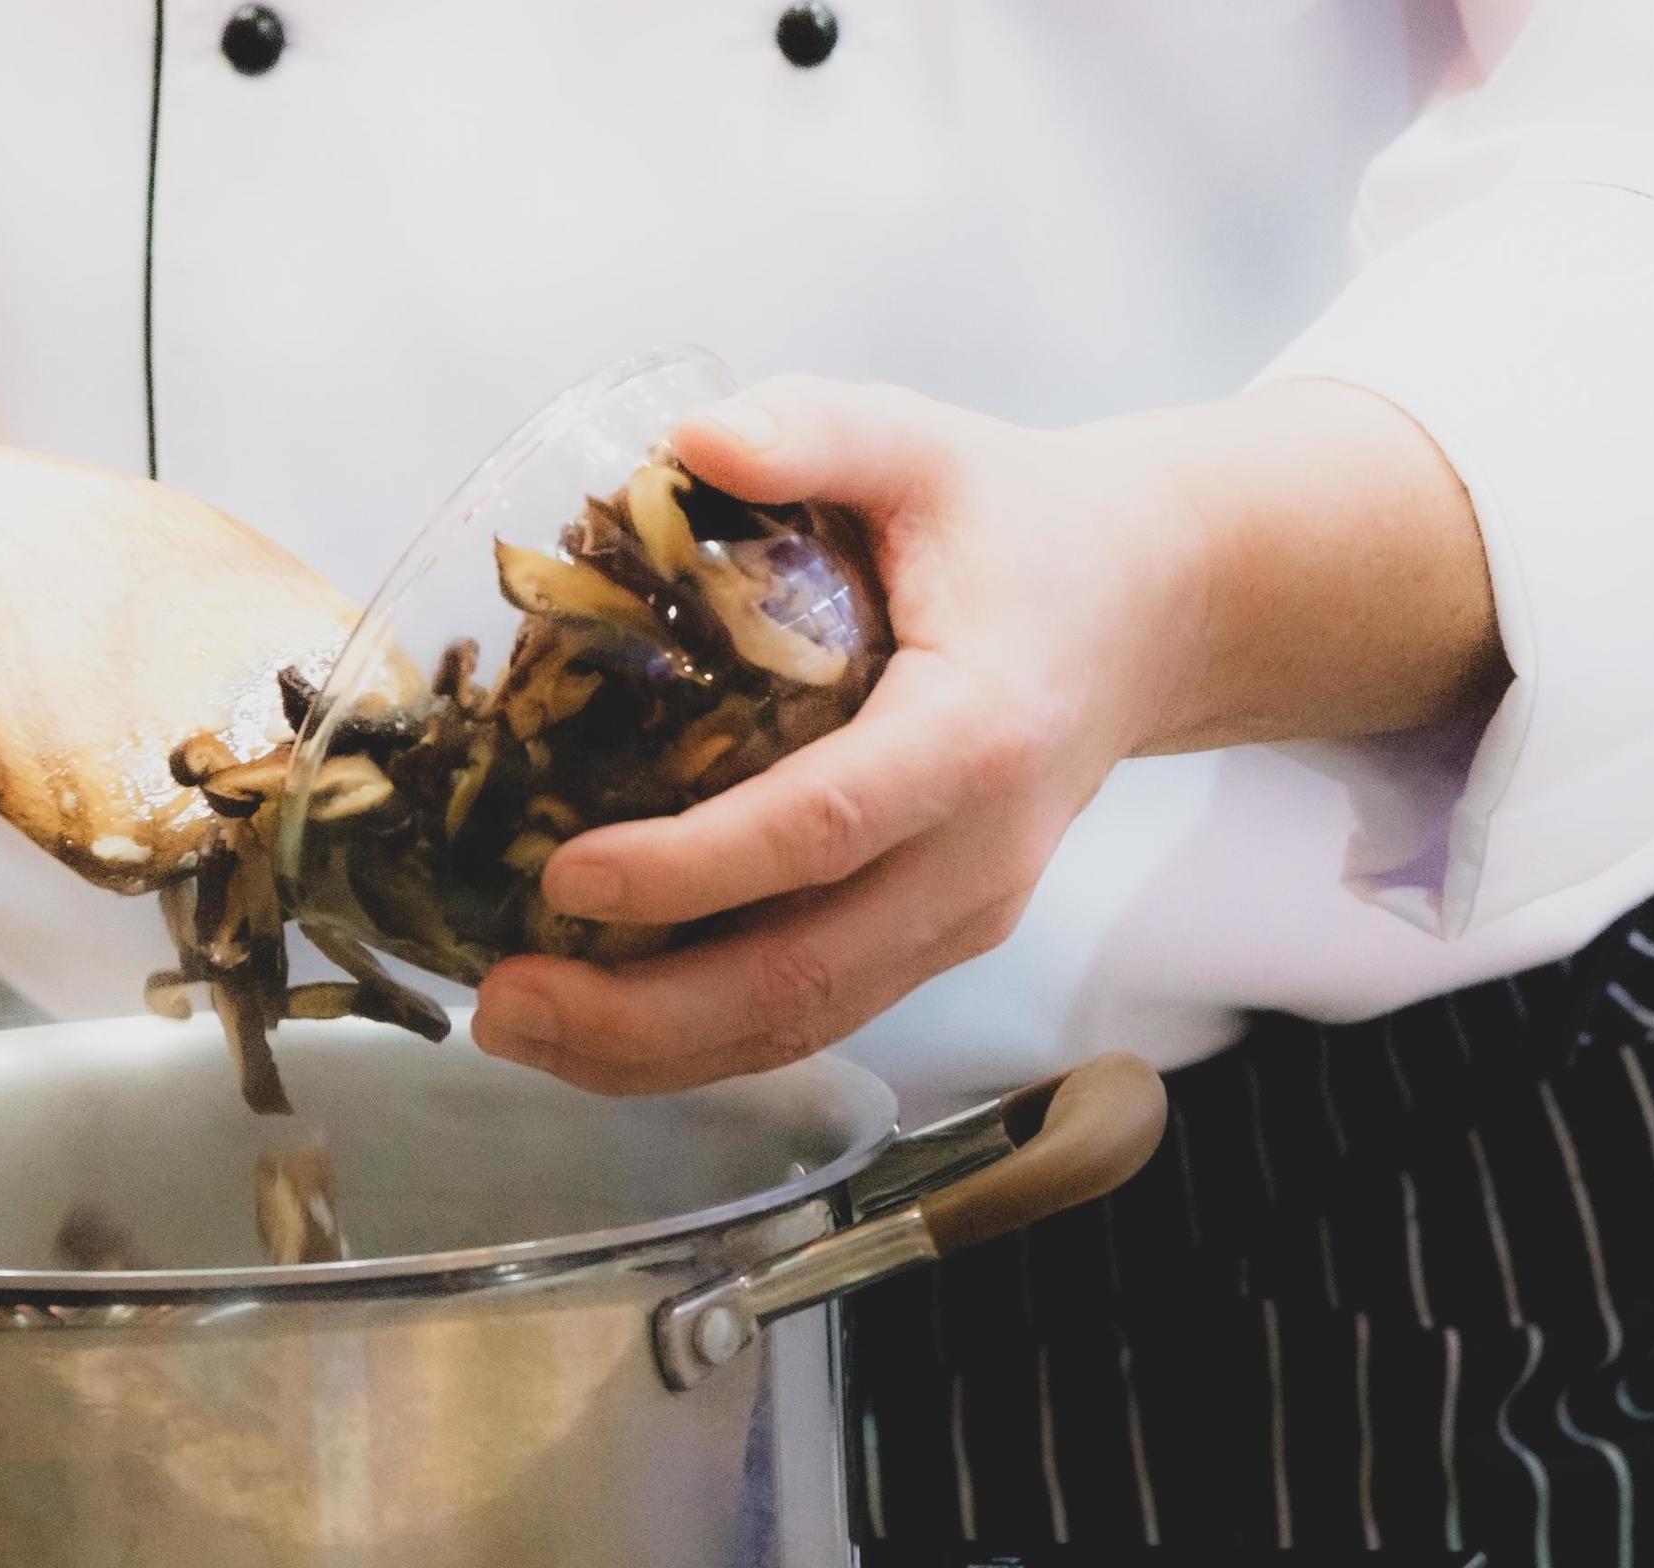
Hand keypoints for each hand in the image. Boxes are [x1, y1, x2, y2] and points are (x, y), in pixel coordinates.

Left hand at [470, 374, 1499, 1093]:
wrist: (1149, 608)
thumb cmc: (1016, 524)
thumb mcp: (924, 445)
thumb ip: (815, 430)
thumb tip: (694, 439)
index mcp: (979, 730)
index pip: (828, 824)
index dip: (695, 868)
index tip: (568, 877)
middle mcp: (981, 853)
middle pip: (807, 973)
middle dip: (643, 1011)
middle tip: (504, 999)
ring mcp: (964, 915)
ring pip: (805, 1023)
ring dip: (653, 1051)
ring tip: (519, 1025)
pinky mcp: (936, 942)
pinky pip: (814, 1016)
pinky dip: (696, 1042)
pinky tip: (593, 1027)